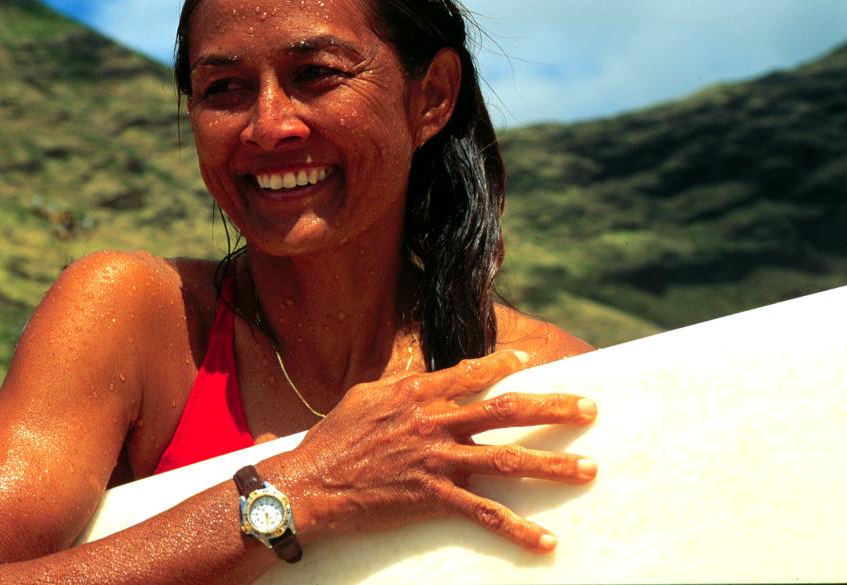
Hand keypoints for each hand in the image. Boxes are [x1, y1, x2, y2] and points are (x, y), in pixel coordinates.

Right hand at [269, 350, 595, 551]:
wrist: (311, 484)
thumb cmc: (332, 439)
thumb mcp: (364, 398)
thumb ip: (400, 387)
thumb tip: (424, 382)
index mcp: (416, 392)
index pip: (471, 373)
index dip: (504, 365)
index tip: (531, 362)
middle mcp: (433, 421)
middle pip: (505, 411)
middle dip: (553, 409)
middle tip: (590, 409)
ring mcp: (436, 460)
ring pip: (507, 460)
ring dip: (552, 465)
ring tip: (589, 469)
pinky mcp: (433, 497)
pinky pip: (484, 514)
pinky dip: (517, 529)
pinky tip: (545, 540)